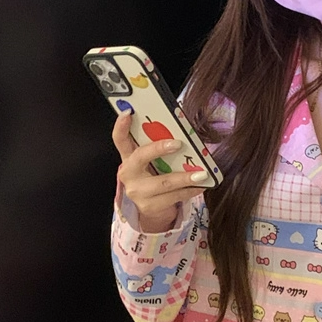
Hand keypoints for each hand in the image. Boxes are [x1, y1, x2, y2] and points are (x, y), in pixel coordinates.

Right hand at [112, 110, 205, 231]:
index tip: (128, 112)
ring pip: (163, 182)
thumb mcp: (152, 163)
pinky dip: (189, 191)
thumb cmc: (155, 177)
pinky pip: (172, 197)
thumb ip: (158, 149)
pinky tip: (200, 186)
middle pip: (140, 156)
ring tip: (201, 174)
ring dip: (184, 177)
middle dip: (158, 148)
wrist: (152, 209)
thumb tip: (183, 134)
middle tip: (178, 143)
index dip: (121, 126)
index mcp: (128, 158)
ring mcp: (137, 191)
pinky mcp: (149, 206)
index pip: (120, 139)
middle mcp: (129, 174)